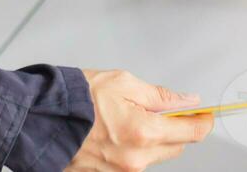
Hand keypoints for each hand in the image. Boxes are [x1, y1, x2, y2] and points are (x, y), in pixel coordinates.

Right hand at [67, 69, 213, 171]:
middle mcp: (136, 158)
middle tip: (161, 108)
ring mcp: (122, 171)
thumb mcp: (124, 82)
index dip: (203, 121)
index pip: (192, 132)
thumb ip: (160, 95)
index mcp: (144, 132)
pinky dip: (134, 147)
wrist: (41, 118)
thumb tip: (186, 101)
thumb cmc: (77, 98)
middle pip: (176, 147)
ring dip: (153, 138)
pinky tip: (116, 130)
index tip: (205, 114)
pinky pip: (134, 162)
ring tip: (128, 116)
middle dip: (175, 128)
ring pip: (155, 155)